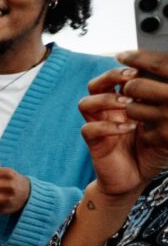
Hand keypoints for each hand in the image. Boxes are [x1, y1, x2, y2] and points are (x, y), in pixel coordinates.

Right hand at [78, 51, 167, 197]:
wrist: (136, 178)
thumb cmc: (151, 150)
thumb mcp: (164, 125)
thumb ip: (162, 106)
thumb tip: (167, 88)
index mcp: (123, 101)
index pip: (116, 76)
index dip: (126, 67)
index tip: (144, 67)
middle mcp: (108, 111)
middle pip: (95, 84)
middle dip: (111, 76)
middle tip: (132, 78)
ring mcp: (99, 125)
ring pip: (86, 103)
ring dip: (107, 100)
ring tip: (129, 105)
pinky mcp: (94, 142)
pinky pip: (89, 128)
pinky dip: (108, 126)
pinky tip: (128, 128)